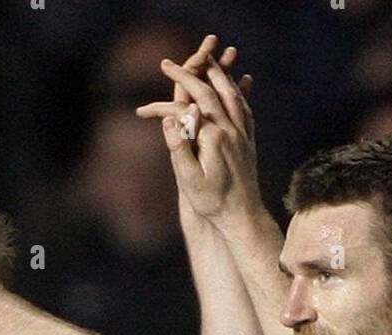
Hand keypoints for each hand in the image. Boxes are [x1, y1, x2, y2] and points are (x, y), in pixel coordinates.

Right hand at [136, 39, 260, 226]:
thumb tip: (171, 117)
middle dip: (186, 74)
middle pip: (207, 91)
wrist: (242, 217)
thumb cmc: (213, 203)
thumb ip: (179, 147)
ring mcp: (242, 134)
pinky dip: (236, 91)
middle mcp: (230, 130)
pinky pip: (243, 108)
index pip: (183, 110)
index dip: (160, 108)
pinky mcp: (249, 141)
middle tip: (167, 64)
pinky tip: (235, 85)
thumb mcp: (189, 180)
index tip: (142, 110)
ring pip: (229, 93)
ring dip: (215, 73)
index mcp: (213, 137)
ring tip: (205, 61)